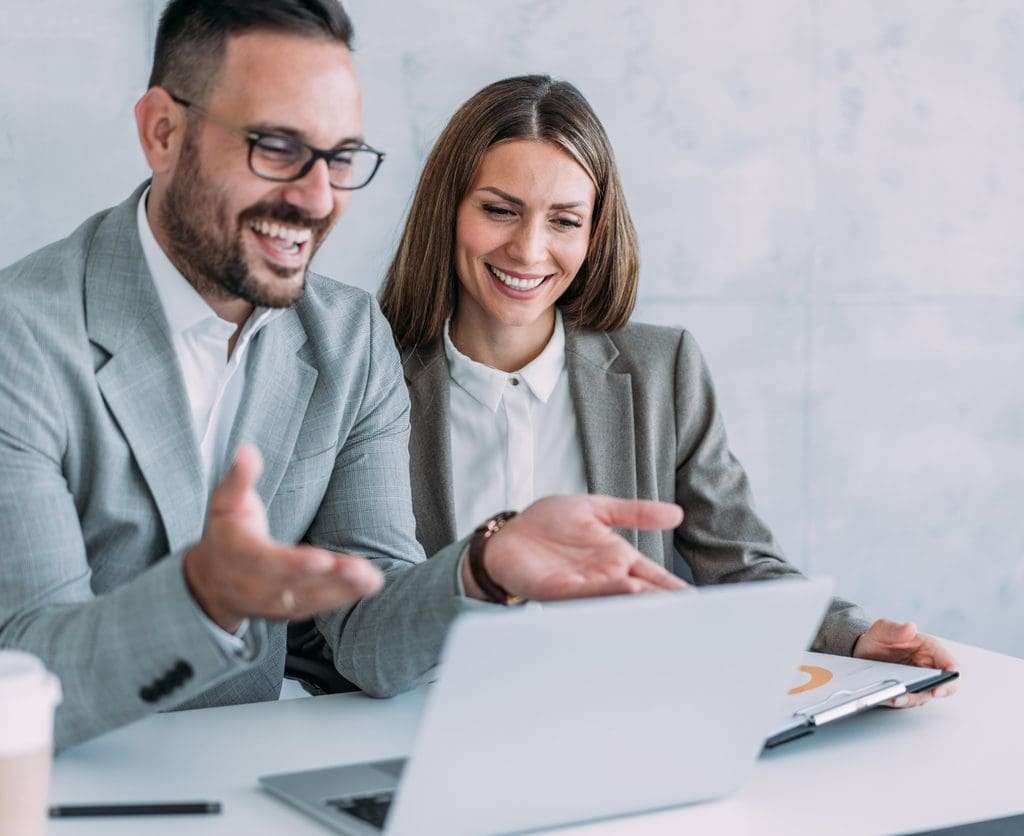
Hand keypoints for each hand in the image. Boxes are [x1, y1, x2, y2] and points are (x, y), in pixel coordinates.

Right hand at [183, 445, 382, 630]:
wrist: (211, 581)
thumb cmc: (226, 532)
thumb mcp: (225, 502)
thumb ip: (238, 478)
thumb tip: (246, 450)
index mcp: (240, 557)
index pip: (268, 563)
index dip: (294, 564)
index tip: (321, 559)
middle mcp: (255, 587)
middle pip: (295, 585)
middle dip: (329, 579)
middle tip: (359, 570)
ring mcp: (273, 604)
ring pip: (310, 599)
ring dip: (343, 590)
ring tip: (372, 579)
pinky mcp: (289, 611)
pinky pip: (318, 606)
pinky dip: (343, 598)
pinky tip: (368, 585)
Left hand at [464, 495, 688, 600]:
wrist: (508, 534)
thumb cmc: (548, 523)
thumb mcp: (598, 508)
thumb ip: (635, 512)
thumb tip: (677, 513)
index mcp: (617, 558)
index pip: (655, 577)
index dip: (677, 589)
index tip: (702, 602)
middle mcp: (605, 577)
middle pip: (643, 594)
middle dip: (667, 606)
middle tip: (695, 617)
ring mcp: (584, 586)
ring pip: (620, 599)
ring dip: (643, 601)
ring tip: (669, 604)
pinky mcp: (559, 590)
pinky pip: (588, 593)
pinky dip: (608, 592)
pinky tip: (628, 587)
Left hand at [853, 619, 958, 707]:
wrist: (862, 651)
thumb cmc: (878, 639)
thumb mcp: (882, 630)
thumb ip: (895, 629)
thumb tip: (910, 627)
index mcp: (928, 649)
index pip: (949, 663)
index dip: (951, 673)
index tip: (947, 677)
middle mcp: (927, 667)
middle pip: (943, 684)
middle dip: (938, 690)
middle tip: (929, 692)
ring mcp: (918, 682)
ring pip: (923, 695)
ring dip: (912, 698)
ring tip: (898, 697)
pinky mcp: (906, 692)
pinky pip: (906, 700)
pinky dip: (899, 700)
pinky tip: (889, 698)